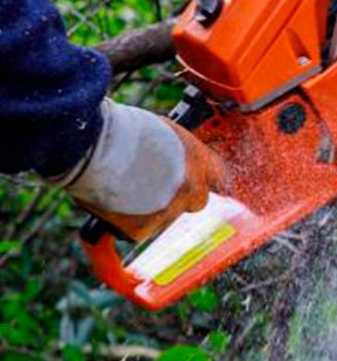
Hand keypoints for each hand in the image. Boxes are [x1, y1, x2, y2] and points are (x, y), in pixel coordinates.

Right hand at [50, 101, 226, 241]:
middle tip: (156, 186)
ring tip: (123, 186)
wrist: (93, 147)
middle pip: (197, 201)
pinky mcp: (142, 229)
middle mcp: (190, 188)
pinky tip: (111, 203)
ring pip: (165, 216)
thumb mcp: (163, 130)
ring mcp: (168, 211)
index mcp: (198, 159)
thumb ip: (175, 151)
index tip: (197, 180)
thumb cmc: (121, 130)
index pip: (219, 175)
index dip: (206, 178)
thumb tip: (174, 159)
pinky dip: (125, 221)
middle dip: (181, 196)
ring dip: (150, 207)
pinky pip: (137, 230)